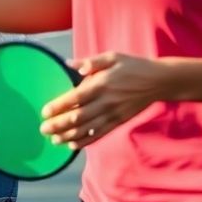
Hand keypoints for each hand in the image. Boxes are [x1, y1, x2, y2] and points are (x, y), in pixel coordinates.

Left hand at [40, 52, 168, 148]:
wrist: (159, 81)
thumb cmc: (133, 66)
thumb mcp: (112, 57)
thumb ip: (90, 62)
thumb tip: (70, 63)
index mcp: (102, 85)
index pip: (76, 98)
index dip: (59, 106)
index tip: (45, 112)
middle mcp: (107, 102)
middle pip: (79, 117)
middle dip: (59, 125)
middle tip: (43, 129)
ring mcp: (114, 114)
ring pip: (88, 129)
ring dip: (69, 136)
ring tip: (54, 140)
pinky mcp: (119, 121)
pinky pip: (100, 133)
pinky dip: (86, 140)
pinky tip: (73, 145)